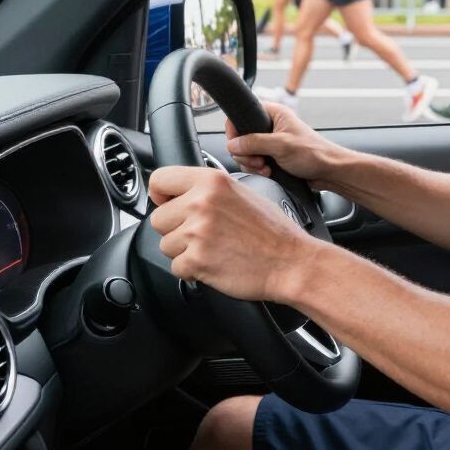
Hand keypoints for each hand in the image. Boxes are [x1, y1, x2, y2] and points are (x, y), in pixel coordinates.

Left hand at [148, 166, 315, 301]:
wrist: (291, 262)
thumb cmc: (273, 231)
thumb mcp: (243, 193)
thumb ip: (210, 190)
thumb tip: (181, 194)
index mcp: (212, 181)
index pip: (160, 179)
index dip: (161, 195)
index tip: (167, 203)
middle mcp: (202, 202)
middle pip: (158, 218)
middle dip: (176, 229)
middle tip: (204, 234)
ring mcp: (197, 232)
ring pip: (165, 244)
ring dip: (184, 251)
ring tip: (214, 248)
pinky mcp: (196, 260)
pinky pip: (176, 267)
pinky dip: (192, 270)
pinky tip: (215, 263)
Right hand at [226, 102, 336, 189]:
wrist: (329, 171)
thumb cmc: (314, 153)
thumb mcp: (281, 145)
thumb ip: (254, 143)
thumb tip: (233, 144)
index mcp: (274, 113)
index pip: (242, 115)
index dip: (236, 131)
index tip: (238, 145)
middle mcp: (271, 125)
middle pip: (241, 137)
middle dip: (246, 153)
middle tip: (258, 161)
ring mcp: (271, 141)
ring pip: (246, 152)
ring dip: (252, 163)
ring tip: (266, 168)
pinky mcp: (272, 156)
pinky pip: (255, 162)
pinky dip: (258, 169)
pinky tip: (269, 172)